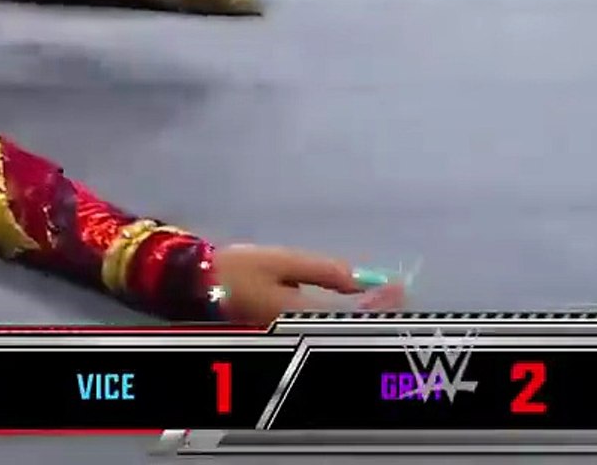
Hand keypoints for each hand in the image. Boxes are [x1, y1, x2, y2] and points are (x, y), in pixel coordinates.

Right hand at [212, 244, 407, 322]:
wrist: (196, 286)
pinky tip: (353, 306)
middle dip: (376, 310)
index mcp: (298, 314)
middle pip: (349, 325)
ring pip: (337, 328)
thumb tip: (359, 279)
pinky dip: (344, 317)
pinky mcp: (285, 334)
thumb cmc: (234, 270)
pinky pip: (324, 327)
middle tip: (398, 293)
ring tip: (383, 298)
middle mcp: (299, 332)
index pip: (352, 312)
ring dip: (362, 314)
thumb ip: (321, 271)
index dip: (379, 301)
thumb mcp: (278, 260)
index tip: (399, 286)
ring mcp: (292, 336)